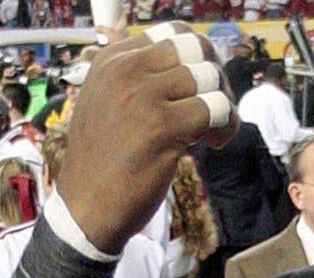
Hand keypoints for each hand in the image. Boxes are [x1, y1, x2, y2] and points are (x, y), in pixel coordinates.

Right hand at [56, 23, 236, 254]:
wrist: (86, 207)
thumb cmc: (106, 160)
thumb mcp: (110, 103)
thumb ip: (143, 79)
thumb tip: (197, 63)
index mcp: (111, 61)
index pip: (174, 35)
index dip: (200, 59)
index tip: (201, 89)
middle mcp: (124, 71)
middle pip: (197, 50)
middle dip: (217, 78)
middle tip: (216, 109)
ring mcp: (141, 96)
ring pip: (210, 77)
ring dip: (225, 106)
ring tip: (212, 132)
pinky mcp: (161, 126)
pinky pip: (217, 109)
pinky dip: (227, 126)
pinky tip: (214, 143)